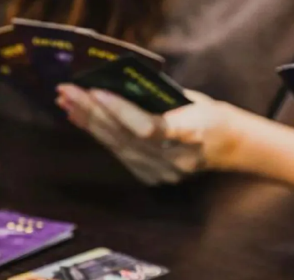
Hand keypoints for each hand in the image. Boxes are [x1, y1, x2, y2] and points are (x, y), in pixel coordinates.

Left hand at [56, 84, 242, 184]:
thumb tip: (116, 86)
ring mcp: (164, 174)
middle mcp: (176, 160)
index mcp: (190, 136)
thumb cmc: (208, 115)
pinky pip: (122, 156)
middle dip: (93, 113)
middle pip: (126, 138)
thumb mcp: (190, 99)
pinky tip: (84, 122)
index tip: (97, 90)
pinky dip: (102, 138)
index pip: (150, 128)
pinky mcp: (154, 179)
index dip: (122, 112)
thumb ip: (156, 98)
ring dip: (90, 125)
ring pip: (119, 149)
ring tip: (67, 105)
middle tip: (67, 92)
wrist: (226, 147)